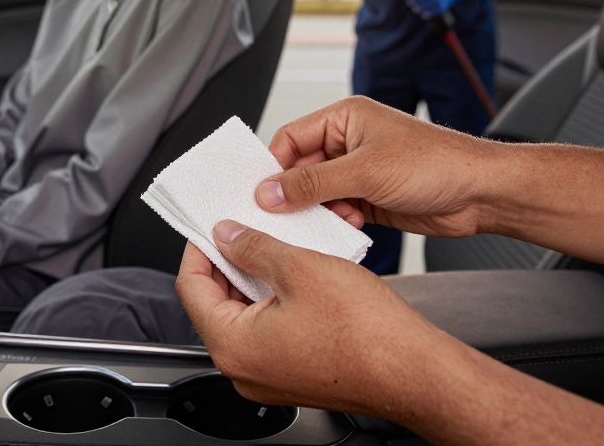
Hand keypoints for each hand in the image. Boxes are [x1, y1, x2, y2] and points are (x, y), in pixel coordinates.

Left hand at [176, 221, 437, 418]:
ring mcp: (268, 378)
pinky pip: (269, 333)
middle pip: (215, 304)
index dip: (199, 248)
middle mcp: (243, 370)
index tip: (211, 225)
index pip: (190, 287)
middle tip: (246, 228)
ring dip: (255, 280)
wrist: (413, 372)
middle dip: (229, 262)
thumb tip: (226, 235)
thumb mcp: (300, 268)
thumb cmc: (366, 333)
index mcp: (232, 346)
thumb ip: (252, 247)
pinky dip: (275, 301)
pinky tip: (297, 276)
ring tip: (277, 247)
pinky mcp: (293, 377)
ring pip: (245, 317)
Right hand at [256, 96, 502, 237]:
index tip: (259, 194)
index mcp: (344, 119)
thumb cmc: (435, 163)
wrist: (481, 193)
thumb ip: (312, 184)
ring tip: (327, 221)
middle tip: (281, 218)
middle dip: (294, 195)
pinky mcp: (370, 198)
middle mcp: (348, 143)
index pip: (290, 138)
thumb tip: (268, 193)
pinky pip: (337, 211)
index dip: (272, 166)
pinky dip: (336, 222)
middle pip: (301, 170)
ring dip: (317, 212)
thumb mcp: (365, 172)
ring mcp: (359, 172)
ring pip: (317, 195)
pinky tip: (348, 227)